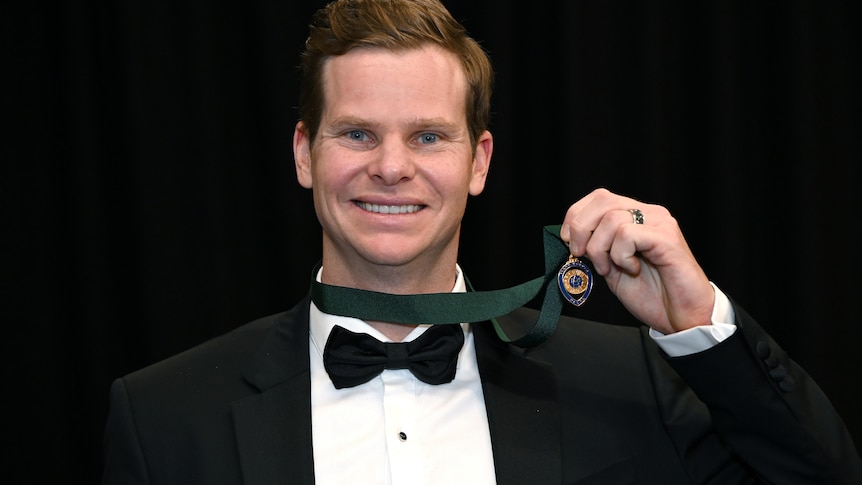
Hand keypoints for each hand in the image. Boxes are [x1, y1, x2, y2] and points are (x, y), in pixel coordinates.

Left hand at [560, 188, 714, 333]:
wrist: (682, 316)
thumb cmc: (652, 294)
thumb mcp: (612, 267)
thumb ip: (596, 248)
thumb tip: (571, 237)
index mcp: (636, 217)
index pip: (599, 197)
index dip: (576, 216)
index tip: (569, 242)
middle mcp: (649, 214)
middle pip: (602, 200)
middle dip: (581, 229)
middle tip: (581, 255)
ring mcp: (660, 223)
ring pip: (612, 219)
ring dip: (600, 249)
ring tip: (611, 268)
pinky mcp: (667, 238)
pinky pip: (628, 234)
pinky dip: (620, 255)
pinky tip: (632, 269)